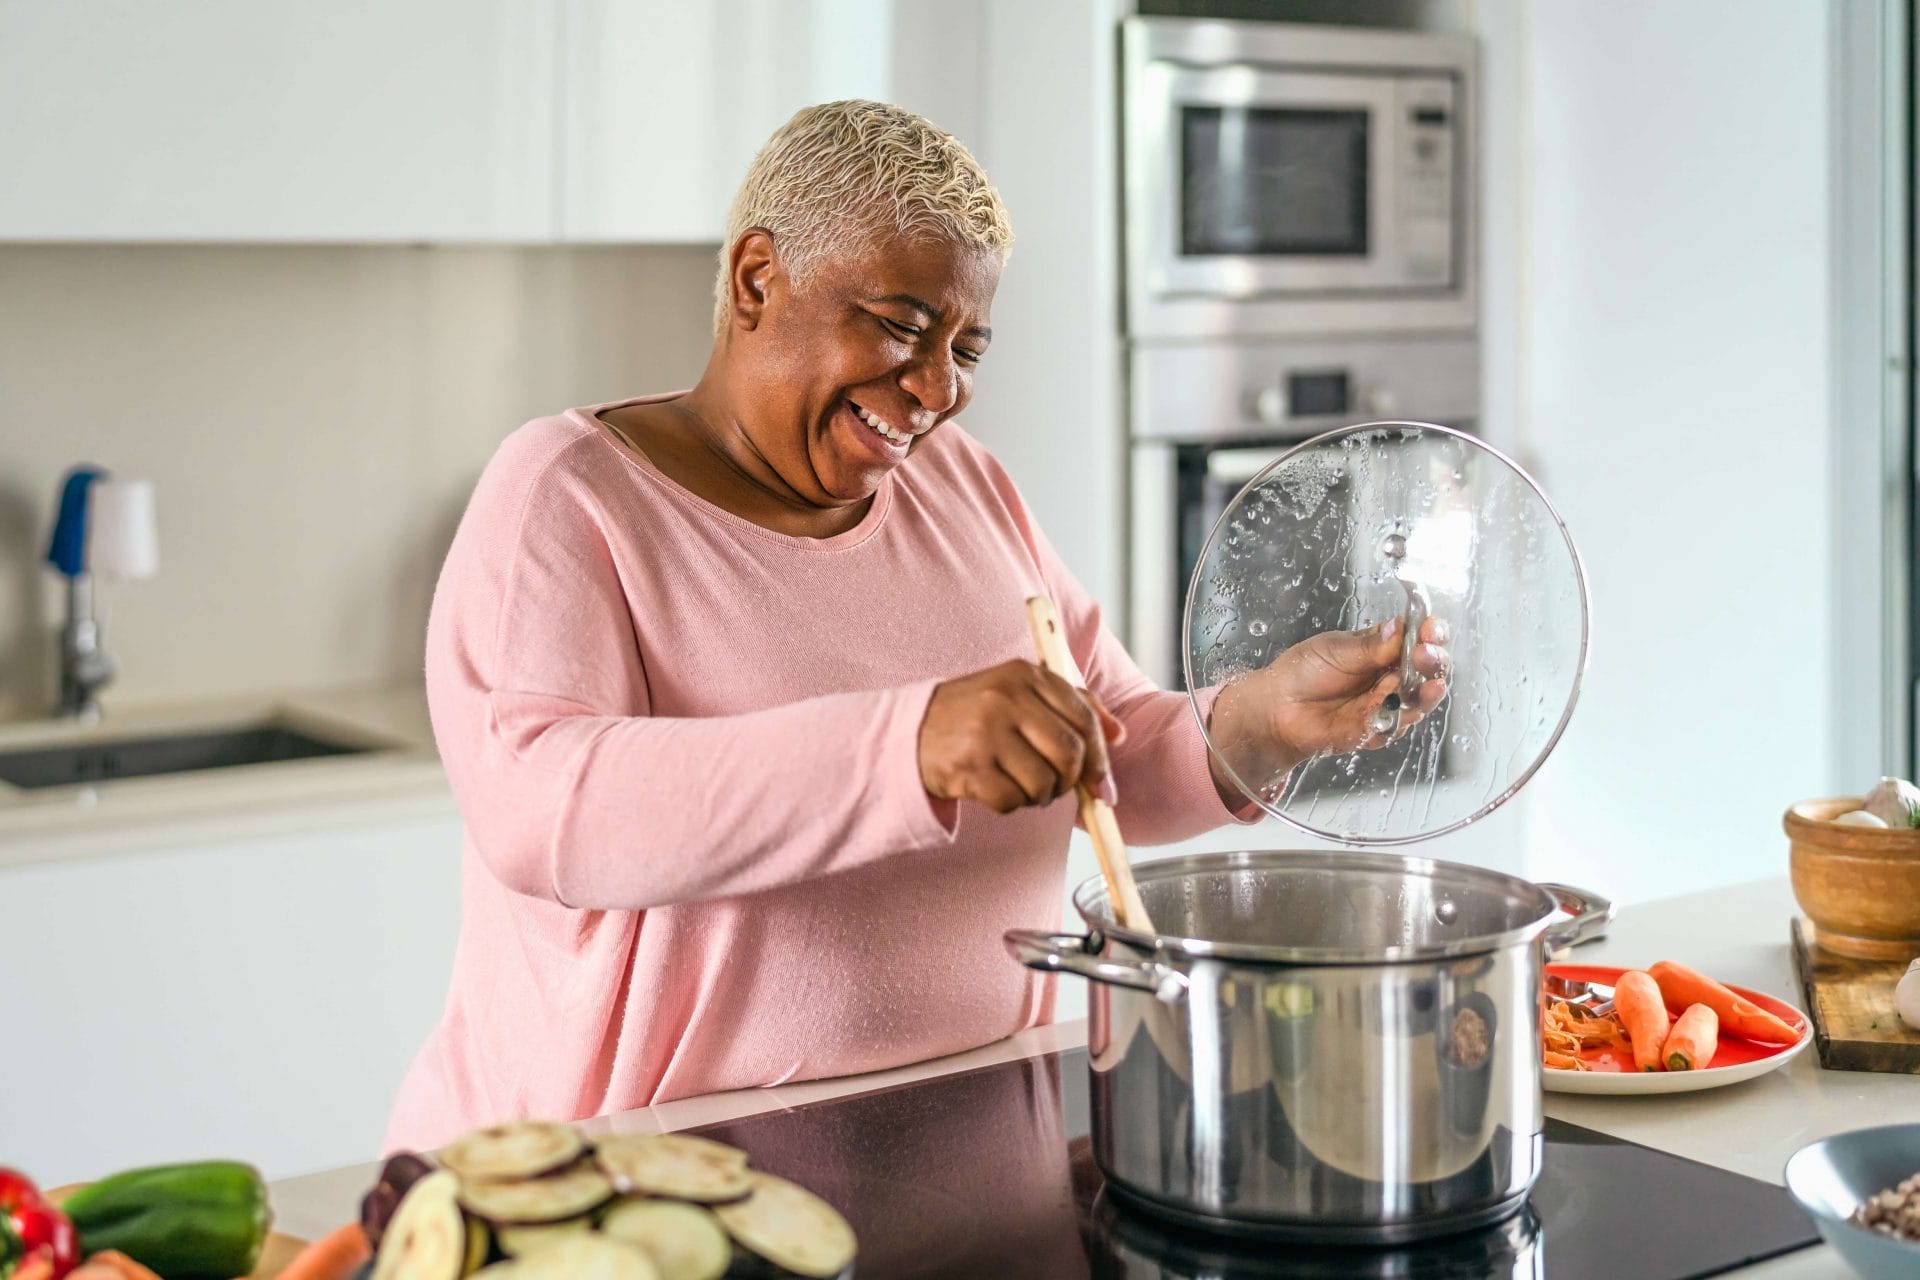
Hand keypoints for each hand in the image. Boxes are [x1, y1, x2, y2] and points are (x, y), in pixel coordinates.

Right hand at [919, 661, 1124, 814]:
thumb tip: (1119, 735)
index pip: (1083, 718)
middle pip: (1069, 754)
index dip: (1100, 757)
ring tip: (1020, 785)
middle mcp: (1005, 698)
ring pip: (1043, 782)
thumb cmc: (973, 715)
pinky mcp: (967, 766)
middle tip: (1057, 788)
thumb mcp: (1020, 694)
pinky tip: (995, 789)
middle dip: (1070, 781)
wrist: (907, 733)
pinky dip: (1010, 805)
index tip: (1104, 784)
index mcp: (1024, 674)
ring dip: (1039, 796)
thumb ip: (1071, 705)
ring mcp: (984, 732)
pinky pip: (1012, 801)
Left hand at [1207, 616, 1450, 802]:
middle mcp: (1393, 674)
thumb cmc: (1304, 672)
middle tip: (1425, 654)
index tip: (1430, 630)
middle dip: (1433, 661)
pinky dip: (1399, 716)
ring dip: (1427, 692)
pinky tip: (1393, 706)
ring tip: (1429, 685)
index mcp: (1385, 646)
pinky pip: (1398, 725)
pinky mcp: (1380, 729)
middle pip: (1429, 669)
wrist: (1278, 709)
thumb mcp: (1335, 650)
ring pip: (1421, 700)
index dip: (1430, 632)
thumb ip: (1370, 646)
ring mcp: (1389, 703)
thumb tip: (1399, 627)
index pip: (1418, 636)